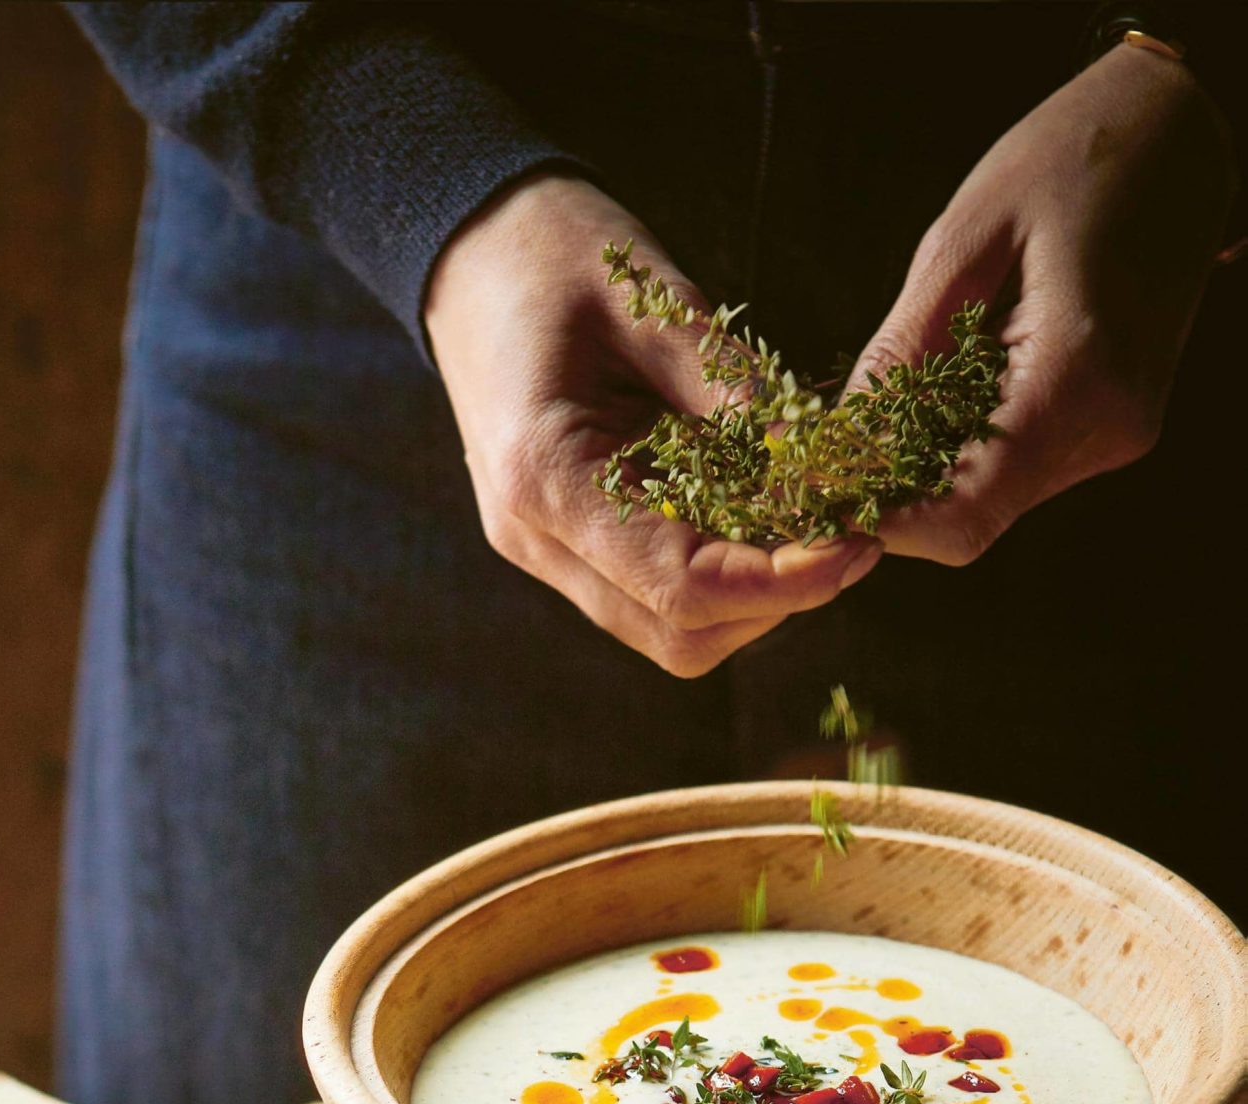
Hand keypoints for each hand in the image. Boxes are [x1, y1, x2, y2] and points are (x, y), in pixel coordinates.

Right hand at [425, 176, 880, 676]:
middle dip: (774, 602)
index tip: (853, 544)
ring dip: (751, 598)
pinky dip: (719, 574)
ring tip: (808, 526)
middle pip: (679, 637)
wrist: (466, 250)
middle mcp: (536, 540)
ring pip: (668, 633)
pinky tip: (758, 517)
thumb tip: (825, 468)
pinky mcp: (564, 544)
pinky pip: (651, 595)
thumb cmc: (550, 251)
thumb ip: (735, 392)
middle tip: (845, 536)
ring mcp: (544, 551)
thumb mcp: (653, 301)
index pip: (679, 587)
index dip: (780, 585)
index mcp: (545, 479)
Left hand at [850, 45, 1236, 565]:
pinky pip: (1021, 466)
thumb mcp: (962, 240)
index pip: (963, 516)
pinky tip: (946, 388)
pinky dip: (967, 445)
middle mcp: (1108, 427)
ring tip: (893, 401)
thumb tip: (838, 442)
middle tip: (838, 446)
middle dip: (897, 495)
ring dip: (930, 469)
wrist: (1177, 125)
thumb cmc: (1071, 155)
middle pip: (972, 521)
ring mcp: (1118, 432)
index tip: (823, 491)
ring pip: (994, 500)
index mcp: (1075, 380)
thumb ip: (900, 350)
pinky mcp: (1116, 423)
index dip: (884, 521)